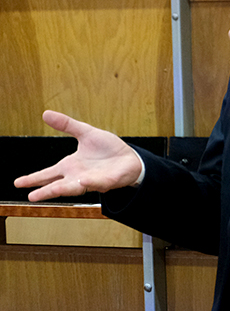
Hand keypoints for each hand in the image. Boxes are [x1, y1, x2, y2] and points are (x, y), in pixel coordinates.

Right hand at [13, 111, 142, 201]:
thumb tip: (46, 113)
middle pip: (58, 185)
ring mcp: (92, 181)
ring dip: (62, 190)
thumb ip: (67, 125)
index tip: (18, 183)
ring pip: (74, 188)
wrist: (130, 158)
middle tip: (30, 197)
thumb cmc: (108, 149)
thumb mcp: (86, 132)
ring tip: (49, 192)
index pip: (48, 174)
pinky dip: (89, 182)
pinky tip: (82, 181)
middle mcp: (78, 176)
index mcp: (70, 166)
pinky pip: (97, 183)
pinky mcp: (107, 182)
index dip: (33, 179)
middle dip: (45, 191)